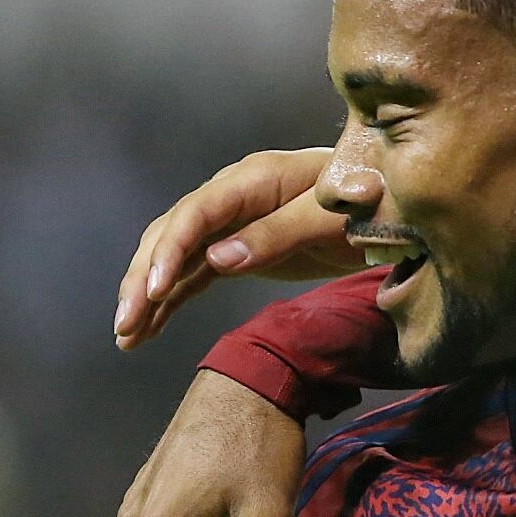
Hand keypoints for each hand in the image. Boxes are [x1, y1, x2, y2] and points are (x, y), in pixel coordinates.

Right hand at [116, 148, 358, 349]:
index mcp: (252, 179)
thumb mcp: (329, 218)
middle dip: (144, 280)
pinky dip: (169, 302)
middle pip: (172, 235)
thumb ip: (277, 235)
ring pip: (176, 258)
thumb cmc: (368, 200)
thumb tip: (218, 260)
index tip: (154, 291)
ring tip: (125, 336)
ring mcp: (232, 223)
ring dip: (148, 296)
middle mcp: (232, 197)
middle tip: (125, 324)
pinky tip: (147, 331)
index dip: (170, 251)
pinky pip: (193, 274)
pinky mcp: (238, 248)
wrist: (390, 201)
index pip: (196, 213)